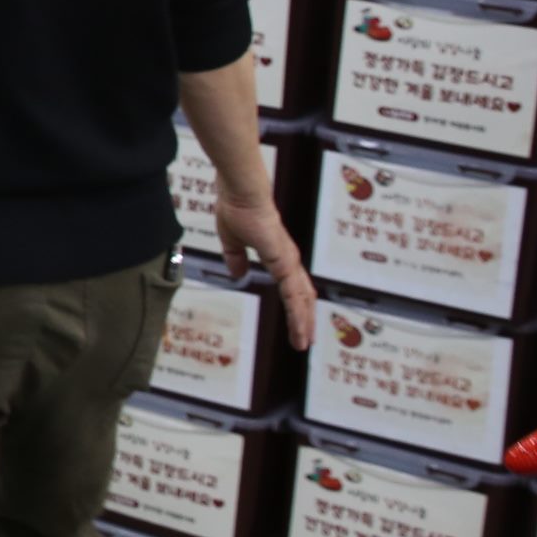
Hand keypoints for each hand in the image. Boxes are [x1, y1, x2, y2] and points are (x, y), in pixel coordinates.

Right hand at [215, 178, 317, 348]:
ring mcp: (289, 261)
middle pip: (303, 296)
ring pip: (302, 299)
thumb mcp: (231, 240)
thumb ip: (236, 258)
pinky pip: (293, 293)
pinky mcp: (284, 262)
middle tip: (305, 341)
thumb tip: (238, 275)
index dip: (296, 306)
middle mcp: (288, 260)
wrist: (241, 193)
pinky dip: (298, 313)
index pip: (292, 286)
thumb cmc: (236, 208)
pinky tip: (299, 327)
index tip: (296, 324)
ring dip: (304, 322)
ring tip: (303, 343)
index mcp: (278, 255)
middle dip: (305, 320)